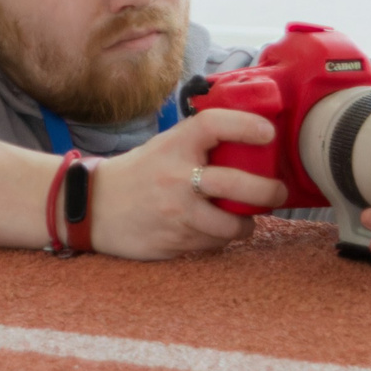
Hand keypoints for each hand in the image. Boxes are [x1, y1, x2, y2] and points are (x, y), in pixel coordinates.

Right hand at [90, 107, 287, 259]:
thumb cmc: (138, 173)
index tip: (268, 133)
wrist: (92, 207)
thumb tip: (252, 135)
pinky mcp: (173, 241)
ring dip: (245, 224)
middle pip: (235, 183)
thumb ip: (200, 142)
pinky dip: (220, 239)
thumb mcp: (164, 146)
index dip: (246, 126)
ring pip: (229, 225)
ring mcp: (175, 213)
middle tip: (279, 192)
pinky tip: (214, 231)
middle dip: (267, 191)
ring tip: (246, 219)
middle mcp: (175, 177)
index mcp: (174, 145)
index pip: (215, 125)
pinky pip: (212, 244)